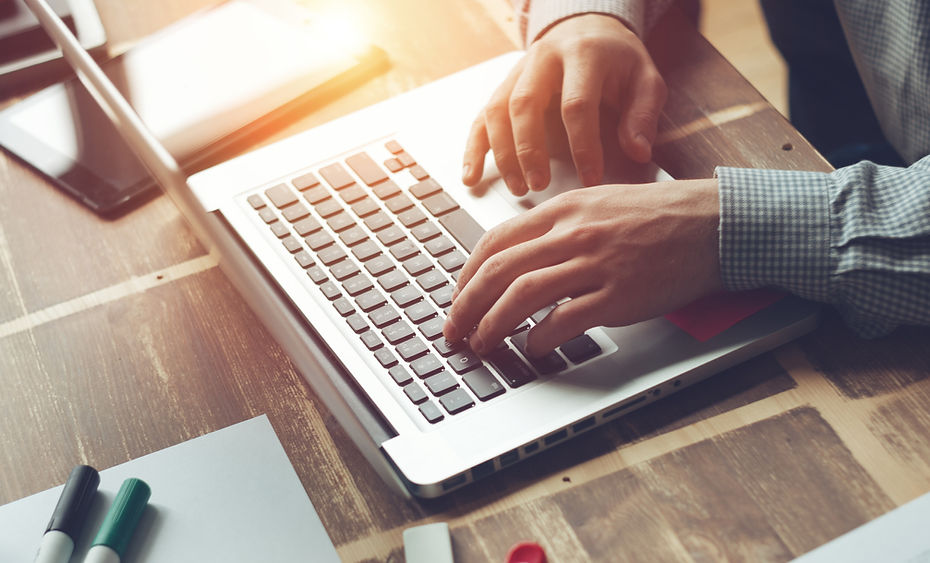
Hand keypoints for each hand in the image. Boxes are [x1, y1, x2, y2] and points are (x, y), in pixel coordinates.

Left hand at [443, 179, 722, 355]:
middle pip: (500, 271)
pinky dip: (540, 338)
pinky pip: (565, 320)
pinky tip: (533, 348)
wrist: (714, 224)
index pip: (496, 241)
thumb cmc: (660, 215)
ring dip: (493, 325)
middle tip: (454, 330)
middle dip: (466, 305)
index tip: (458, 296)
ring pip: (523, 295)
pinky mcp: (620, 295)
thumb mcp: (600, 203)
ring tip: (483, 344)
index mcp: (564, 208)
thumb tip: (520, 253)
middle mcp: (574, 233)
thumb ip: (559, 224)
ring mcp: (596, 264)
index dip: (468, 274)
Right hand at [462, 14, 666, 194]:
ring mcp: (518, 71)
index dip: (583, 145)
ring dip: (503, 153)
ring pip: (498, 110)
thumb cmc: (618, 61)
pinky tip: (472, 175)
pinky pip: (482, 117)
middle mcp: (543, 58)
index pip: (576, 104)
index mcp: (582, 54)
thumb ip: (643, 114)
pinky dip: (475, 148)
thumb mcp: (645, 80)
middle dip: (530, 149)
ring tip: (517, 186)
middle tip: (540, 184)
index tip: (590, 178)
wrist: (588, 29)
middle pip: (525, 104)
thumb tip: (638, 150)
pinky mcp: (503, 86)